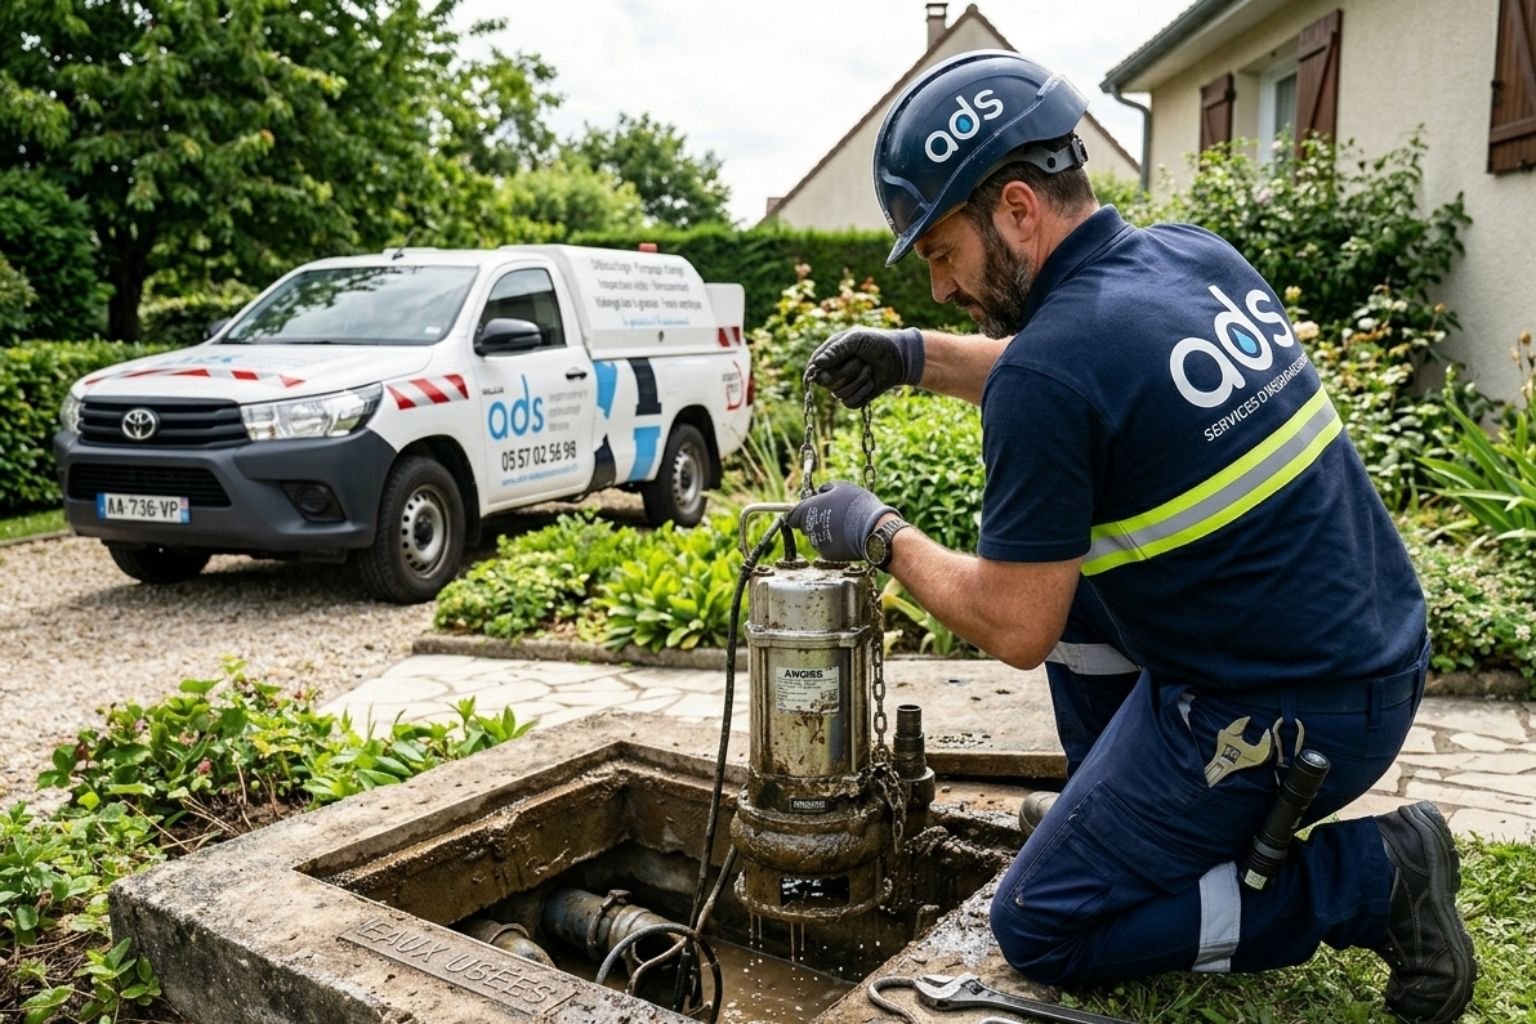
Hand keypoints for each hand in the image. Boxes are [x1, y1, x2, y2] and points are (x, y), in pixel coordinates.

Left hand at [787, 482, 897, 561]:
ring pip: (817, 537)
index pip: (792, 516)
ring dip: (826, 531)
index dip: (800, 512)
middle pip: (806, 526)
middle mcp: (808, 529)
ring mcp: (817, 544)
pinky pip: (828, 546)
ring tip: (845, 524)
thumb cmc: (856, 504)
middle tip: (834, 513)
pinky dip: (835, 542)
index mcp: (807, 511)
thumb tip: (821, 492)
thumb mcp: (841, 487)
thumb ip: (826, 489)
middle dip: (815, 520)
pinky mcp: (828, 555)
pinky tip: (848, 536)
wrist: (873, 529)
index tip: (810, 509)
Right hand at [805, 327, 923, 408]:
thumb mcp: (857, 340)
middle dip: (846, 373)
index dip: (819, 374)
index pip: (814, 367)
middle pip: (827, 382)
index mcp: (830, 354)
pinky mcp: (854, 396)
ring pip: (839, 394)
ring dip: (858, 382)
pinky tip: (871, 383)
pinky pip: (849, 403)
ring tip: (869, 369)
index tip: (827, 375)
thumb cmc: (878, 343)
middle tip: (860, 361)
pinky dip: (863, 394)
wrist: (900, 357)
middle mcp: (834, 370)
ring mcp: (843, 384)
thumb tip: (817, 364)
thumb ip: (837, 350)